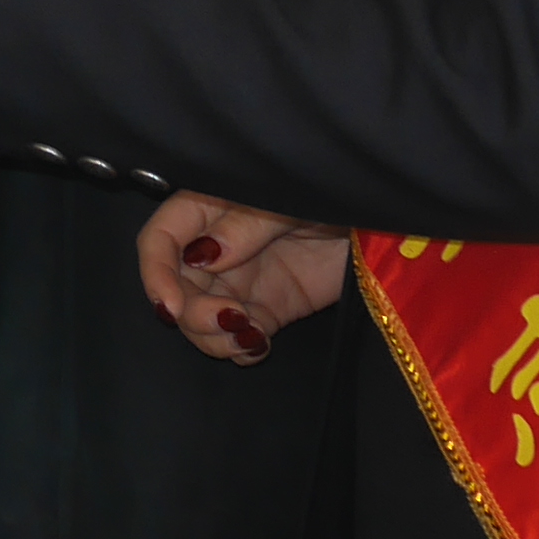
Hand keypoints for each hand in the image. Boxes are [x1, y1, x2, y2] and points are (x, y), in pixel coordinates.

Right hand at [136, 194, 354, 361]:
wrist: (383, 217)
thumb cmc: (333, 190)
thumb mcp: (289, 197)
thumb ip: (245, 224)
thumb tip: (203, 255)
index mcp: (211, 207)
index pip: (162, 239)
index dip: (156, 273)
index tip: (171, 305)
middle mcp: (217, 246)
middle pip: (177, 287)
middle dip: (191, 312)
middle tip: (228, 319)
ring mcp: (242, 280)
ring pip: (201, 318)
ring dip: (214, 336)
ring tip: (249, 335)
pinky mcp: (269, 309)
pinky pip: (239, 336)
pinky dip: (241, 349)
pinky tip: (259, 345)